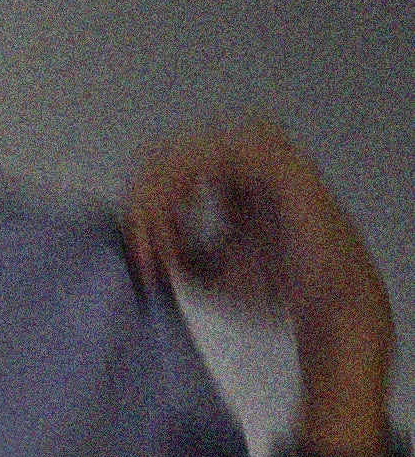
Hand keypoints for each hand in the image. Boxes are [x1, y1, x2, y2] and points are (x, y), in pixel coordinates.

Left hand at [121, 114, 395, 379]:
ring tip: (160, 247)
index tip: (139, 259)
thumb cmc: (276, 285)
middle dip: (142, 206)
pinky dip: (185, 191)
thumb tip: (132, 237)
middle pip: (163, 154)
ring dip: (158, 200)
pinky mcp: (275, 162)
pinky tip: (181, 224)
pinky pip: (212, 159)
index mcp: (225, 170)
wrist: (325, 304)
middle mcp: (241, 153)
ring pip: (180, 153)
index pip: (160, 166)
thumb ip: (168, 246)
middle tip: (143, 256)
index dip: (138, 209)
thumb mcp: (201, 268)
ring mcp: (259, 152)